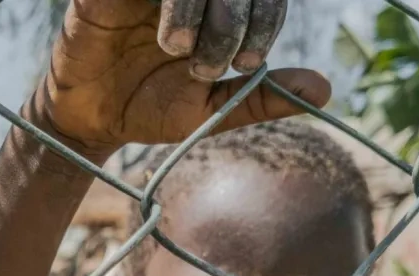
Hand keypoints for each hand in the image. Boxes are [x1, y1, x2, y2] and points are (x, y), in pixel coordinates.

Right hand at [32, 0, 330, 156]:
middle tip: (209, 65)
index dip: (264, 21)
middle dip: (231, 17)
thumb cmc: (152, 109)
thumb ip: (263, 96)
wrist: (93, 120)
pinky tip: (157, 34)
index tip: (246, 65)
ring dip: (192, 6)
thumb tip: (325, 90)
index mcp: (220, 10)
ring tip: (176, 49)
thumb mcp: (213, 110)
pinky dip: (162, 2)